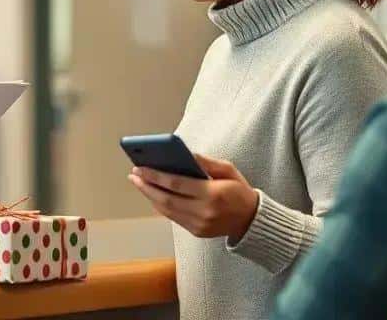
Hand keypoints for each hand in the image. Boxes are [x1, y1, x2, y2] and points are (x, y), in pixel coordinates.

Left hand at [127, 154, 257, 240]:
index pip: (176, 184)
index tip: (140, 167)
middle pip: (166, 199)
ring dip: (149, 196)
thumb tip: (183, 153)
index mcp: (212, 194)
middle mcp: (203, 211)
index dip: (155, 175)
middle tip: (134, 175)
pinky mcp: (196, 232)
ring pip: (166, 210)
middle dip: (146, 186)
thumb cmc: (239, 190)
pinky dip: (160, 205)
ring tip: (139, 182)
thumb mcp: (227, 170)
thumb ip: (205, 162)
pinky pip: (173, 217)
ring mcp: (199, 224)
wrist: (252, 220)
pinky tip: (152, 194)